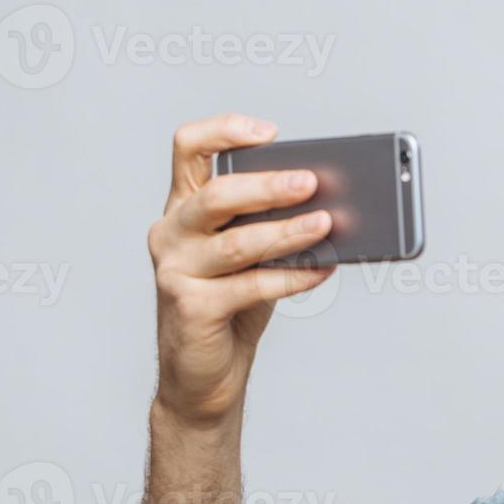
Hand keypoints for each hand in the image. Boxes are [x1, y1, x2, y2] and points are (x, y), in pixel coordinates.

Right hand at [148, 113, 334, 423]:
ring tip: (326, 223)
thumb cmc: (232, 304)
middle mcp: (171, 232)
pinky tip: (323, 269)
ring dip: (287, 231)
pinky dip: (292, 276)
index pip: (188, 147)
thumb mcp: (251, 255)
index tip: (270, 134)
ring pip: (236, 242)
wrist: (204, 372)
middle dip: (268, 186)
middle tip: (312, 182)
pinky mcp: (191, 307)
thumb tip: (332, 202)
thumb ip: (272, 224)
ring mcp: (176, 270)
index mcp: (184, 206)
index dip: (225, 130)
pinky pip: (250, 286)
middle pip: (216, 195)